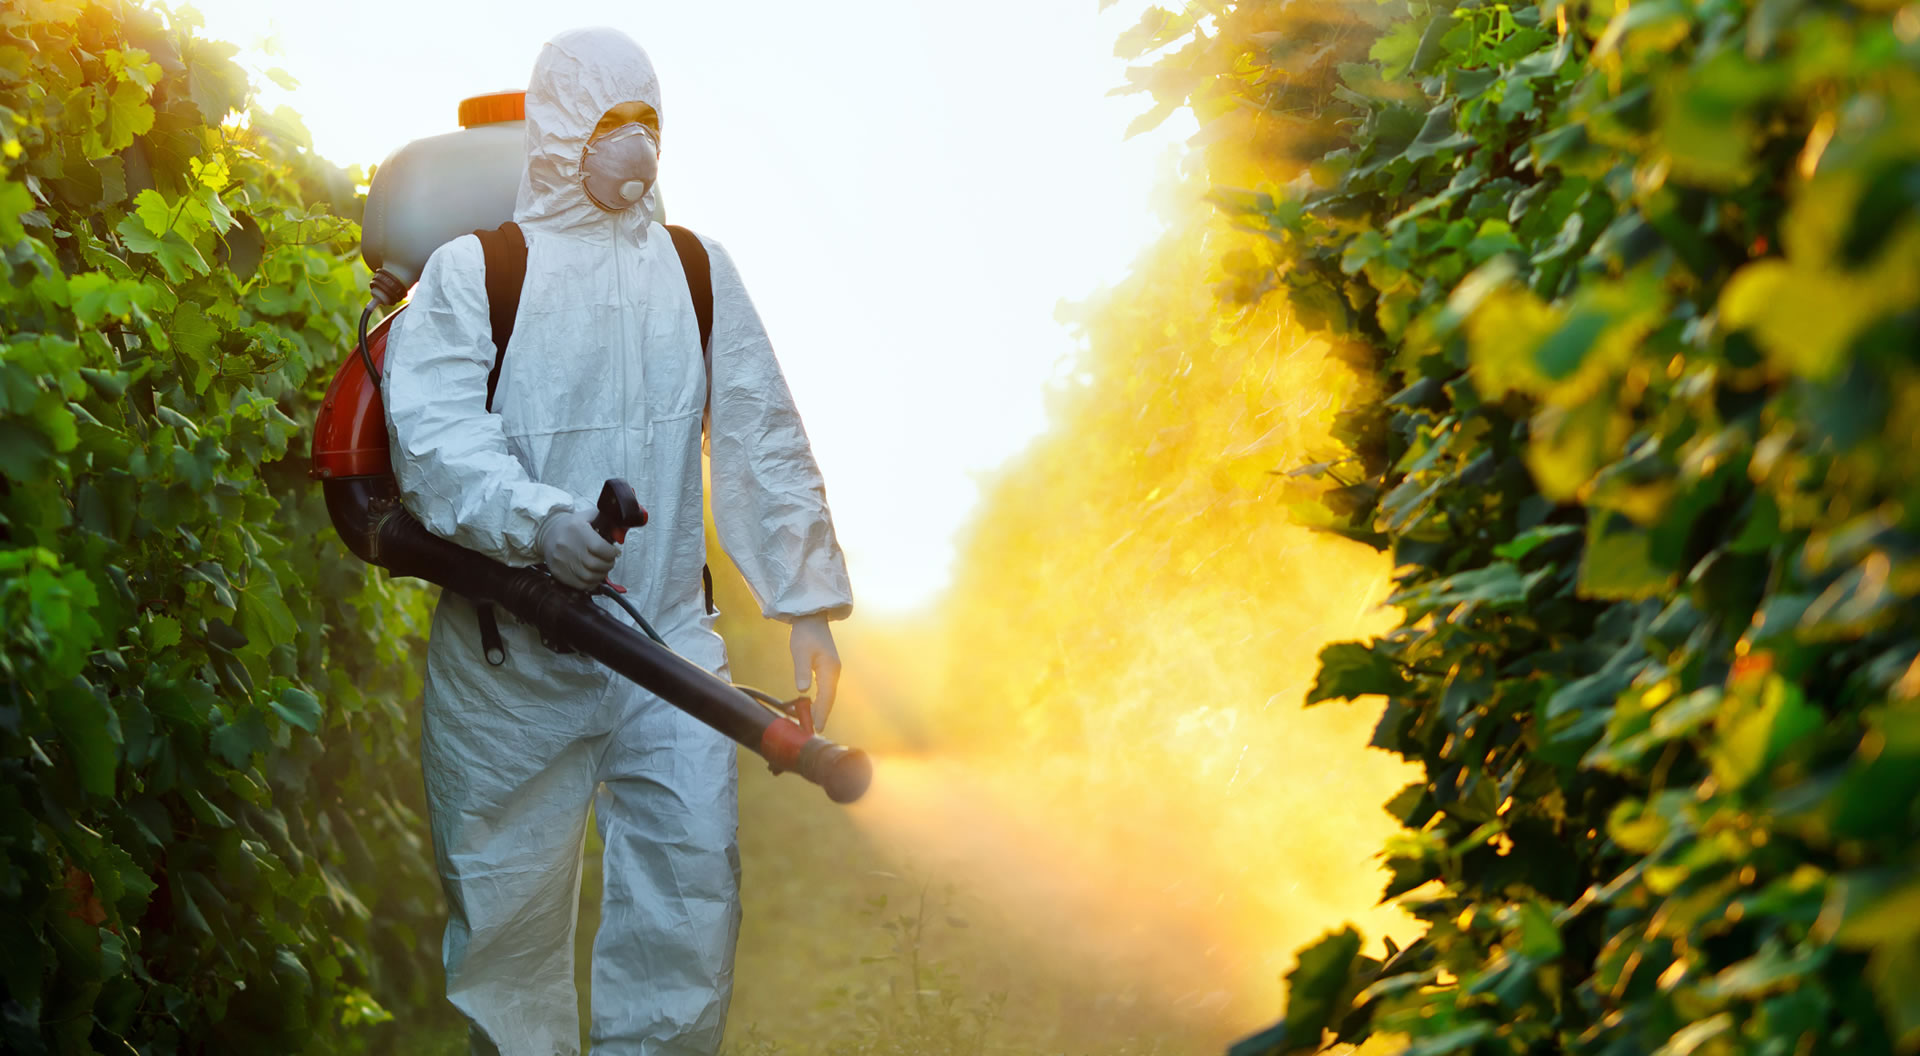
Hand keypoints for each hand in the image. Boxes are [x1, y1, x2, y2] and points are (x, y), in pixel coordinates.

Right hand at [536, 509, 619, 589]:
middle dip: (608, 565)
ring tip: (603, 568)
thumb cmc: (573, 526)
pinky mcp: (558, 573)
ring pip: (589, 577)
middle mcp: (567, 546)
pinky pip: (580, 585)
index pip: (599, 548)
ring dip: (601, 575)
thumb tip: (622, 532)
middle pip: (595, 564)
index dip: (612, 553)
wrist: (548, 533)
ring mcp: (561, 561)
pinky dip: (591, 583)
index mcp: (577, 529)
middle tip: (610, 561)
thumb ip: (608, 521)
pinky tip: (594, 575)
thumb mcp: (589, 516)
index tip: (615, 552)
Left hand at [789, 614, 840, 731]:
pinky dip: (819, 699)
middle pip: (829, 698)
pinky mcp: (827, 668)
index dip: (821, 713)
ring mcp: (832, 670)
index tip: (818, 727)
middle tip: (813, 730)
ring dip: (820, 708)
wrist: (811, 618)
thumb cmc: (805, 634)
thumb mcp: (800, 651)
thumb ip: (802, 670)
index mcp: (829, 669)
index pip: (826, 696)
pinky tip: (812, 705)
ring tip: (811, 722)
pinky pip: (825, 688)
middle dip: (821, 714)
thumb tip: (803, 690)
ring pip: (827, 694)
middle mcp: (834, 671)